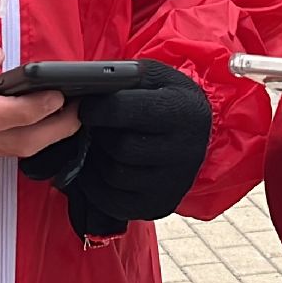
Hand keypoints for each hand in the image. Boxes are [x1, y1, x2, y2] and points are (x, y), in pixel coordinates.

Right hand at [0, 19, 79, 159]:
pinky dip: (20, 139)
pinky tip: (30, 120)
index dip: (40, 108)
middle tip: (81, 110)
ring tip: (65, 113)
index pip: (8, 117)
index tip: (62, 93)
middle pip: (19, 145)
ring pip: (9, 151)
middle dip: (56, 130)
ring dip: (42, 136)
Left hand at [27, 60, 212, 238]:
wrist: (199, 134)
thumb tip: (82, 86)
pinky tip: (100, 167)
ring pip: (114, 175)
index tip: (86, 107)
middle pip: (119, 147)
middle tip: (93, 127)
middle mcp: (185, 151)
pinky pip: (113, 200)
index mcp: (182, 111)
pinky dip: (97, 185)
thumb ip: (124, 77)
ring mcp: (174, 183)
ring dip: (98, 160)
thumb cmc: (168, 98)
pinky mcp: (160, 205)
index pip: (123, 110)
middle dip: (99, 136)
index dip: (96, 108)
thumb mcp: (155, 77)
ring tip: (100, 145)